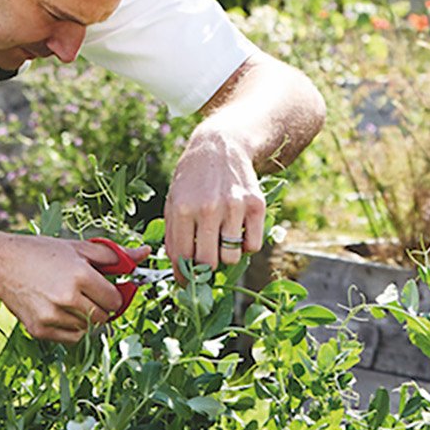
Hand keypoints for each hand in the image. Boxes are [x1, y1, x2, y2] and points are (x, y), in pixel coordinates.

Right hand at [0, 235, 144, 342]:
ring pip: (88, 329)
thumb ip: (115, 255)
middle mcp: (68, 298)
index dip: (114, 295)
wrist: (2, 264)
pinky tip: (62, 310)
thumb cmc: (41, 252)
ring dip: (87, 318)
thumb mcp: (79, 248)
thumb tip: (144, 253)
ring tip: (71, 299)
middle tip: (90, 295)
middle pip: (104, 317)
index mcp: (81, 276)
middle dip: (103, 308)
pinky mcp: (40, 330)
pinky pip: (71, 338)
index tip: (107, 290)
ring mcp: (53, 317)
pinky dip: (73, 328)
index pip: (115, 300)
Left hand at [163, 124, 266, 273]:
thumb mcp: (173, 201)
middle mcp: (208, 208)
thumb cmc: (192, 179)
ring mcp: (235, 206)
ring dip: (226, 257)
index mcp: (183, 209)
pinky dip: (246, 247)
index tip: (188, 283)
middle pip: (209, 263)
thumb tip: (180, 271)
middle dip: (205, 270)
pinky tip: (237, 233)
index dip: (185, 277)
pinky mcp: (256, 204)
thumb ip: (173, 236)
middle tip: (206, 264)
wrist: (220, 145)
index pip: (183, 258)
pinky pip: (253, 246)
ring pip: (232, 258)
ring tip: (220, 242)